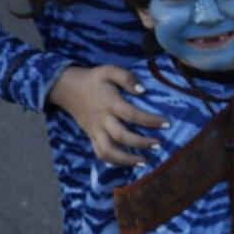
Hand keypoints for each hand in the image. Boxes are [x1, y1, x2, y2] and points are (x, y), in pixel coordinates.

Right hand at [51, 64, 166, 166]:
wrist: (66, 87)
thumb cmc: (93, 79)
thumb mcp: (109, 70)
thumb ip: (126, 77)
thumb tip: (143, 90)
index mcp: (110, 103)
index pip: (131, 114)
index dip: (150, 121)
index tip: (167, 124)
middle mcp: (102, 119)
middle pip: (121, 136)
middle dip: (142, 143)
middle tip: (159, 144)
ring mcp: (95, 130)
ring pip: (108, 151)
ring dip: (126, 159)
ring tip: (145, 161)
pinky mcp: (90, 136)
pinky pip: (100, 153)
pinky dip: (114, 161)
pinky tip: (128, 163)